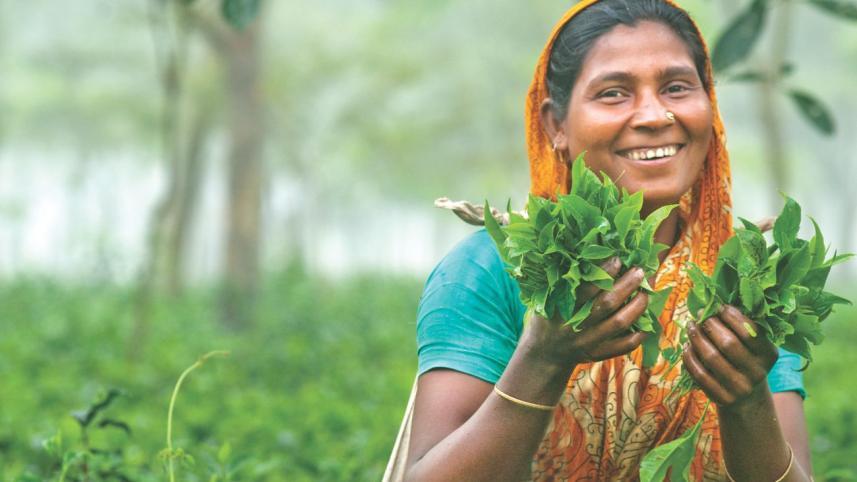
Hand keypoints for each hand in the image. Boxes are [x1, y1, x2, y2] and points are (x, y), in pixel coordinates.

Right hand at [522, 258, 649, 368]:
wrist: (543, 354)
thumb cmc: (547, 318)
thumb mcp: (546, 300)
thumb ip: (563, 283)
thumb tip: (589, 254)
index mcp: (561, 309)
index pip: (586, 288)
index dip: (604, 273)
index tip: (618, 259)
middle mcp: (575, 326)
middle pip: (607, 304)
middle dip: (627, 285)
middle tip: (639, 271)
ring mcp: (587, 342)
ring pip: (619, 323)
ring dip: (637, 306)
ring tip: (646, 292)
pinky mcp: (597, 354)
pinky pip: (623, 346)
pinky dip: (638, 335)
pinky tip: (646, 324)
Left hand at [682, 304, 778, 407]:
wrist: (746, 398)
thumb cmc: (746, 361)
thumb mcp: (753, 346)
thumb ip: (741, 327)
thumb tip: (715, 302)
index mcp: (768, 355)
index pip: (749, 332)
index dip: (732, 316)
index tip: (719, 307)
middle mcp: (758, 373)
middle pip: (728, 343)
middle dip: (711, 325)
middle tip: (702, 315)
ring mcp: (740, 388)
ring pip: (711, 358)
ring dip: (696, 338)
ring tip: (691, 327)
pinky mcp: (722, 398)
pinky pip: (700, 374)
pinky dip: (690, 357)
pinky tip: (687, 347)